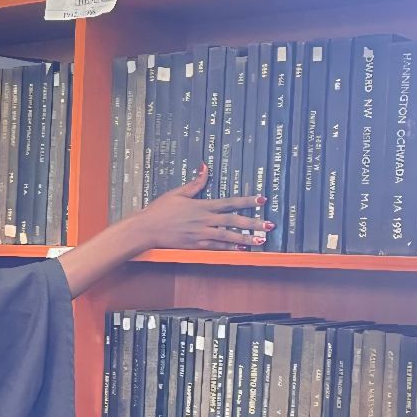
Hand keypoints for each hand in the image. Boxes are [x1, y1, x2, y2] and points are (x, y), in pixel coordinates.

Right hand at [134, 163, 270, 251]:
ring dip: (246, 238)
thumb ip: (195, 183)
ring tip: (261, 240)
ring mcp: (201, 234)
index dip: (248, 201)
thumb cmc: (160, 210)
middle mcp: (204, 220)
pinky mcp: (196, 245)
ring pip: (228, 235)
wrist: (147, 228)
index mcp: (202, 205)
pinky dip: (230, 247)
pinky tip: (241, 248)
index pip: (230, 202)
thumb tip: (206, 168)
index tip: (262, 200)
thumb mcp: (178, 192)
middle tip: (269, 224)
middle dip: (254, 222)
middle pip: (234, 220)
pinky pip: (216, 247)